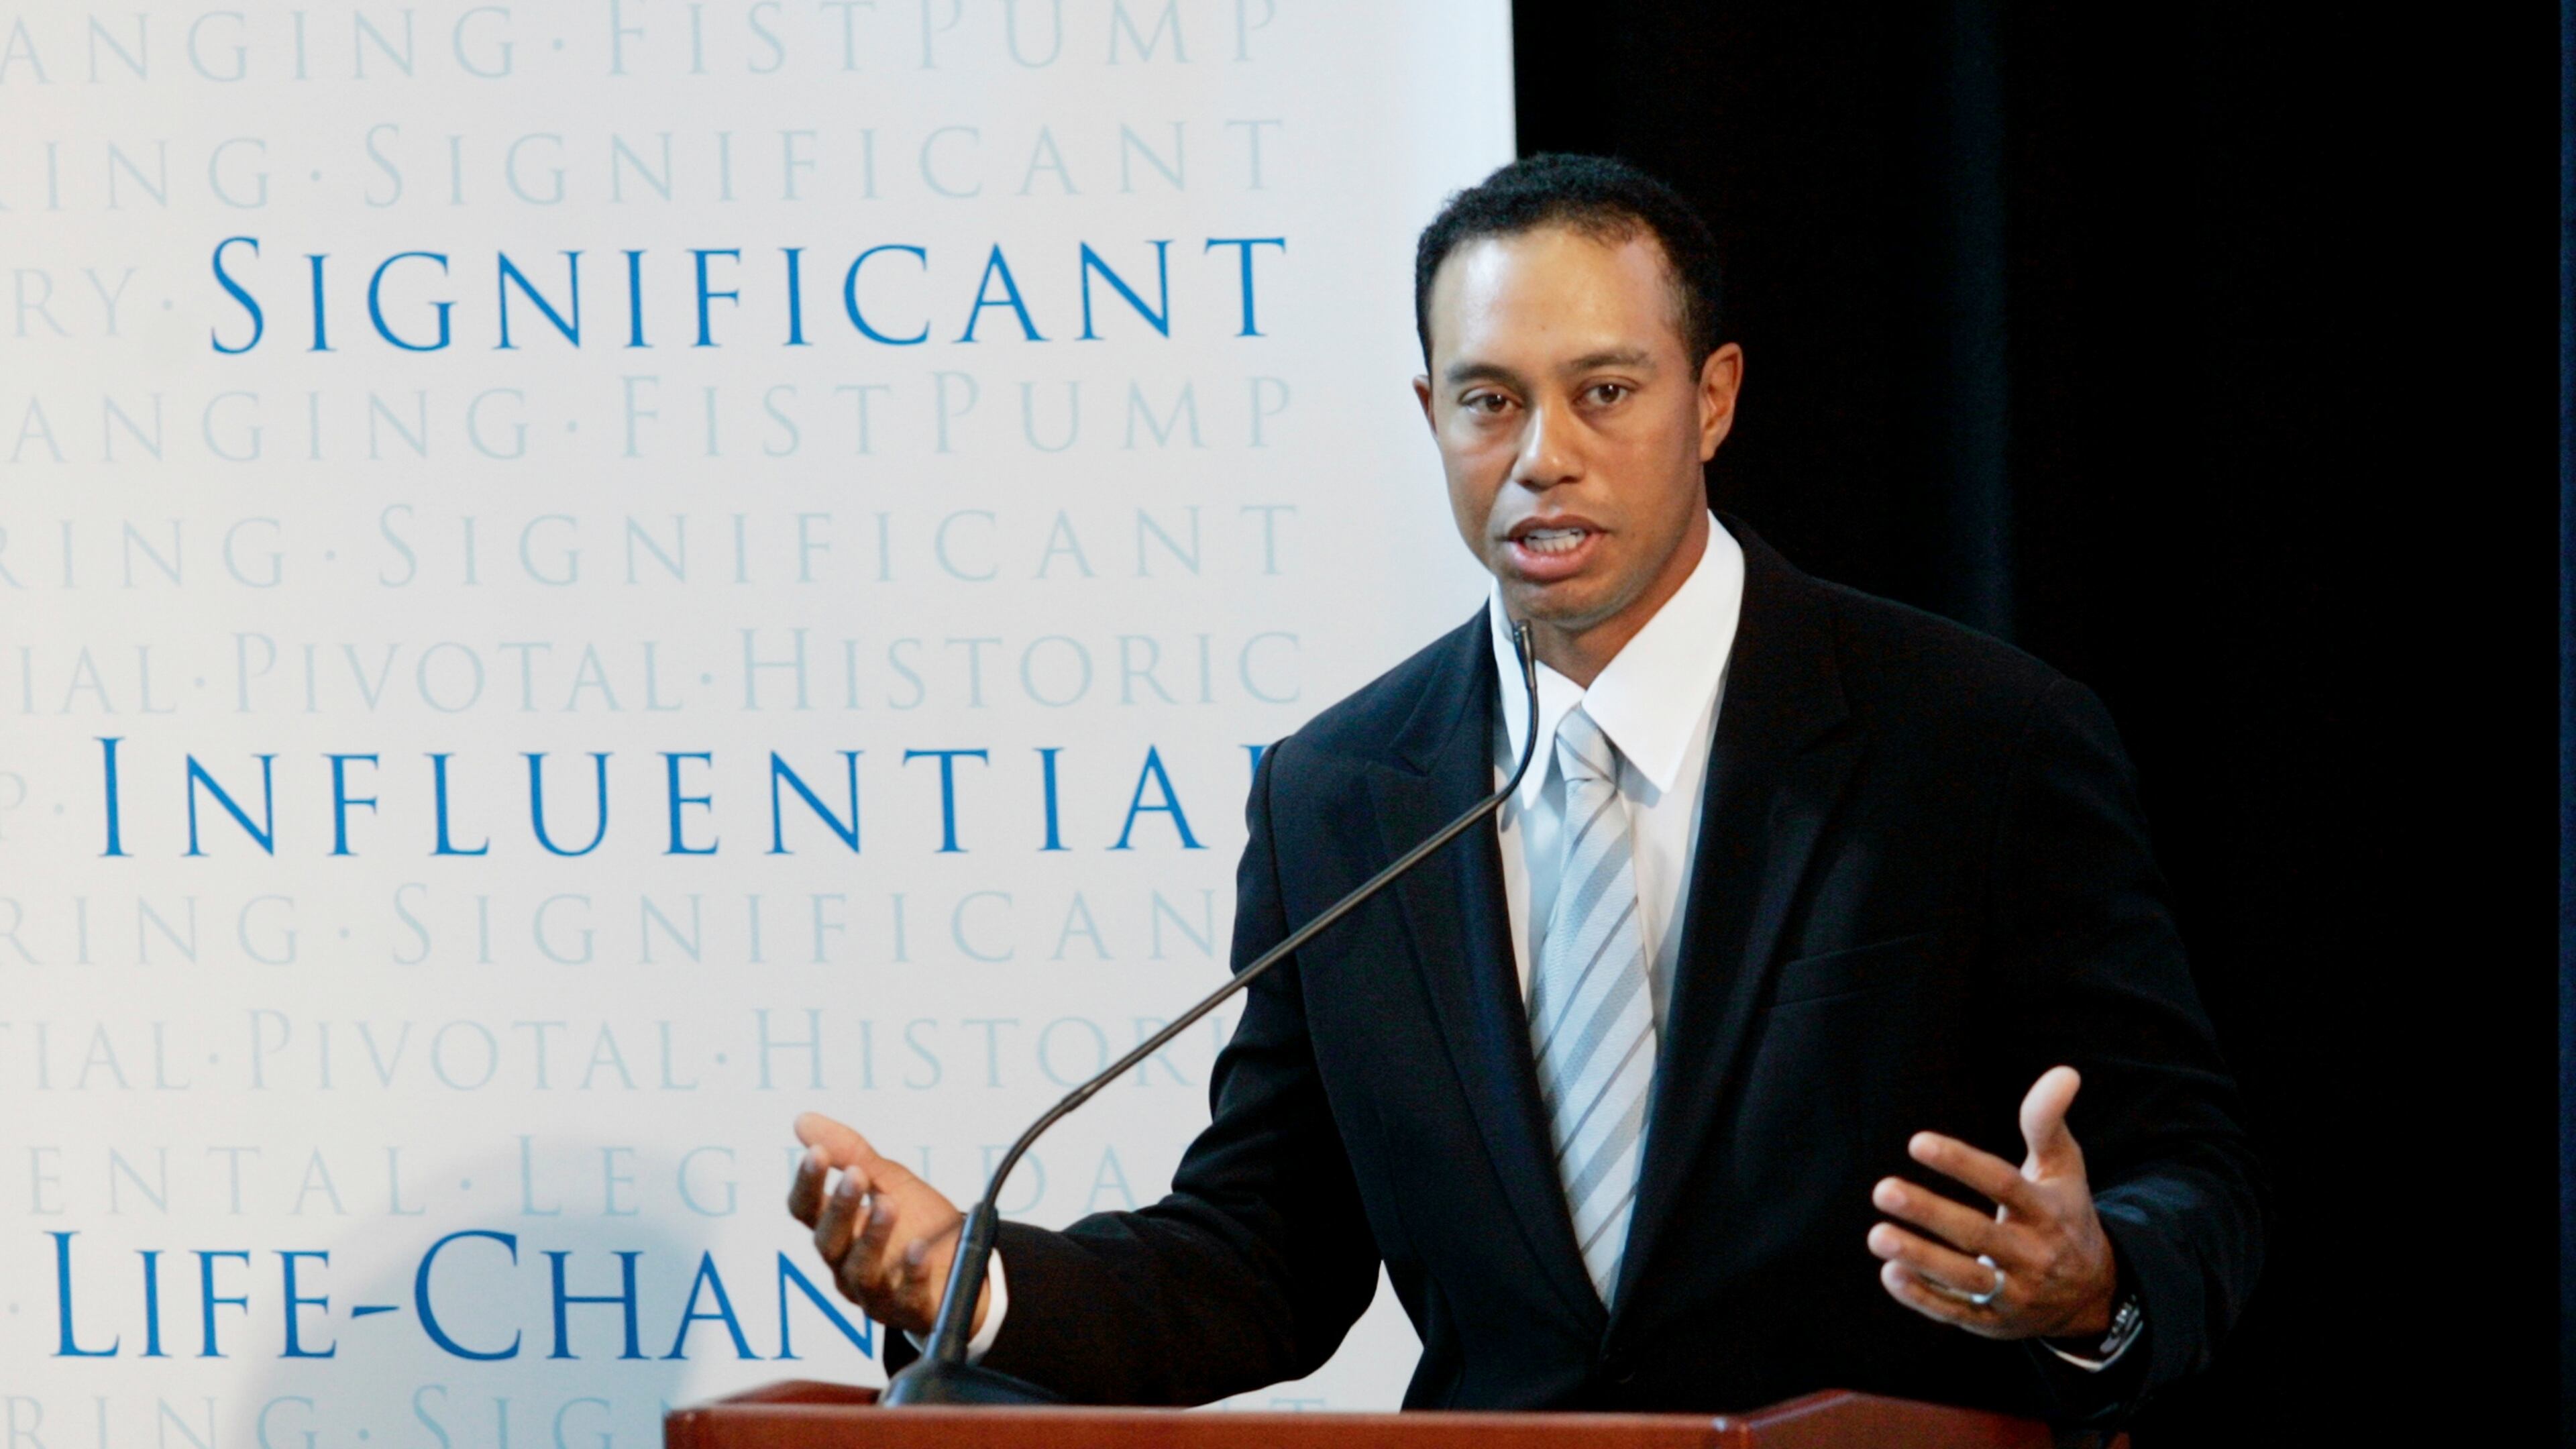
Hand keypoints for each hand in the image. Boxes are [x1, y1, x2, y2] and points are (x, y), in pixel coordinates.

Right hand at [785, 1112, 989, 1337]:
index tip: (817, 1153)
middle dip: (840, 1208)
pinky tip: (919, 1249)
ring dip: (872, 1236)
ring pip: (860, 1271)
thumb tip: (802, 1120)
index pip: (806, 1210)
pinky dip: (911, 1272)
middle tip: (856, 1175)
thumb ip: (852, 1154)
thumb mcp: (891, 1181)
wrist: (967, 1266)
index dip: (807, 1184)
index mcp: (839, 1230)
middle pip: (828, 1241)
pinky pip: (905, 1296)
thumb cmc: (919, 1223)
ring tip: (888, 1204)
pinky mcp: (909, 1310)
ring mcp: (875, 1292)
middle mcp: (847, 1264)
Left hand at [1866, 1066, 2117, 1339]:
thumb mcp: (2064, 1168)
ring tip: (1877, 1236)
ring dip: (1920, 1259)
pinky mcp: (1995, 1322)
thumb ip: (2047, 1122)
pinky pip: (1958, 1313)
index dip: (1962, 1164)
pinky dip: (1924, 1298)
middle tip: (1881, 1189)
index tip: (1917, 1142)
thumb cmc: (2063, 1214)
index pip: (2003, 1184)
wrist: (2092, 1294)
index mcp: (2047, 1212)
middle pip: (1978, 1234)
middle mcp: (2033, 1254)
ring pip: (1966, 1279)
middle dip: (1929, 1214)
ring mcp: (2015, 1292)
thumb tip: (2064, 1071)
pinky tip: (1890, 1274)